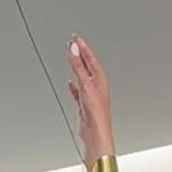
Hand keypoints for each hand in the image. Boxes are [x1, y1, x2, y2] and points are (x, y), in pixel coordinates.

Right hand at [68, 35, 113, 159]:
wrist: (96, 134)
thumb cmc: (97, 113)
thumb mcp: (86, 85)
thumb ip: (78, 67)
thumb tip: (73, 50)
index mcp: (100, 79)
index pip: (90, 57)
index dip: (82, 46)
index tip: (75, 37)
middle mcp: (97, 86)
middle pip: (87, 65)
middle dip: (79, 54)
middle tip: (73, 43)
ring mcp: (92, 95)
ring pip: (83, 76)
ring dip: (77, 68)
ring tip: (71, 58)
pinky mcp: (86, 104)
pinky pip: (79, 91)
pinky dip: (74, 85)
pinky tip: (71, 84)